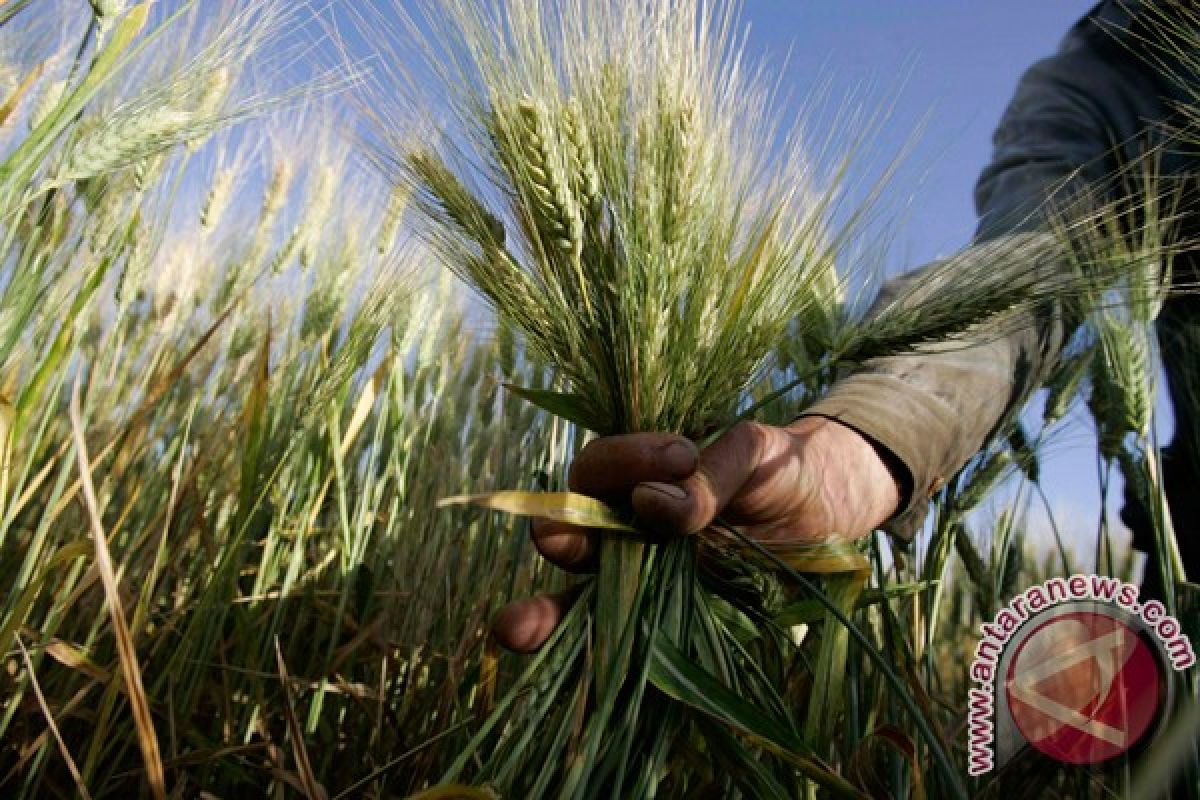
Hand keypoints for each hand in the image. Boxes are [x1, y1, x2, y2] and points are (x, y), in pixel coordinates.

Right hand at [491, 417, 903, 651]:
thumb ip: (711, 472)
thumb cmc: (783, 470)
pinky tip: (580, 676)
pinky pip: (627, 640)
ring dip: (548, 613)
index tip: (679, 454)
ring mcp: (645, 578)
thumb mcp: (754, 453)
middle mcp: (628, 527)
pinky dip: (598, 657)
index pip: (601, 468)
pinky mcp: (670, 622)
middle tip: (554, 539)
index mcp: (639, 477)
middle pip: (575, 532)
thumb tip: (652, 504)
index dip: (624, 461)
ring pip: (584, 594)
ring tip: (515, 630)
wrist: (830, 512)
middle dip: (557, 539)